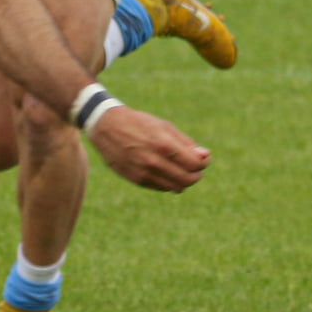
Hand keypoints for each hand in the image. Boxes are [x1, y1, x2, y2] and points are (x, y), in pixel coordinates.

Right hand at [86, 106, 210, 192]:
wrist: (106, 127)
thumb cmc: (139, 123)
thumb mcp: (164, 127)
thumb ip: (186, 143)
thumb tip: (205, 156)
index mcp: (164, 145)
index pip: (195, 164)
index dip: (203, 163)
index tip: (202, 158)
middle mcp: (154, 161)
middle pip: (188, 179)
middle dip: (196, 174)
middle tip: (194, 167)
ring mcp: (144, 173)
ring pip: (176, 187)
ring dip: (184, 180)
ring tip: (182, 169)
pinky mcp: (137, 180)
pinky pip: (162, 188)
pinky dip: (170, 182)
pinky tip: (167, 172)